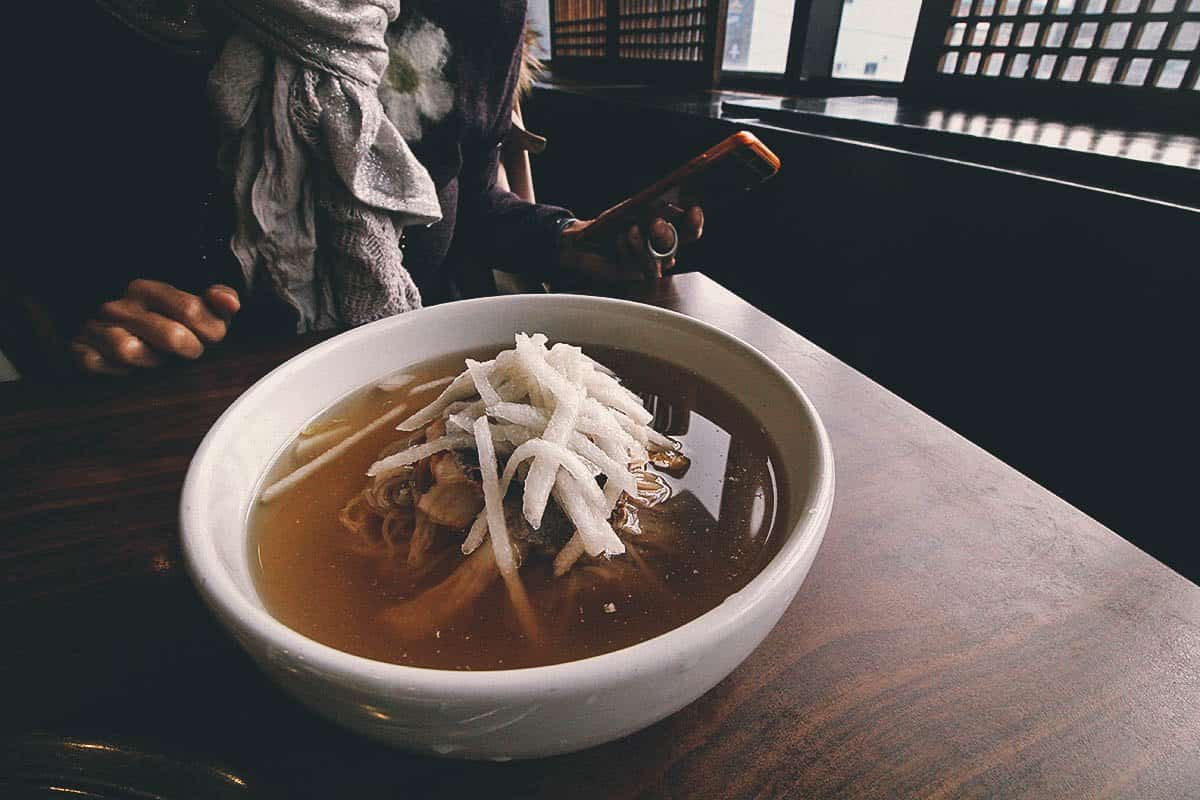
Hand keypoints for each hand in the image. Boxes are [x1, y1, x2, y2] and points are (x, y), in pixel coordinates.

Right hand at [70, 279, 240, 374]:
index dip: (211, 332)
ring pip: (131, 350)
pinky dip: (117, 372)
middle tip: (188, 353)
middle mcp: (120, 305)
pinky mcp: (79, 350)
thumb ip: (217, 301)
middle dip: (188, 350)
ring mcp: (96, 328)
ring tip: (156, 361)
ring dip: (151, 363)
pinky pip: (99, 365)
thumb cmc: (160, 325)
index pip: (193, 310)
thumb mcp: (193, 310)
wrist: (103, 337)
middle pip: (171, 335)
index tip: (209, 339)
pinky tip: (127, 370)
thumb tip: (231, 304)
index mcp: (149, 290)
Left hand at [558, 205, 703, 281]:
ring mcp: (648, 267)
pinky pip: (636, 268)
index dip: (694, 222)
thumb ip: (646, 209)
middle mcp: (661, 253)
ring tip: (631, 230)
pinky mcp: (632, 278)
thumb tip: (663, 204)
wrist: (583, 244)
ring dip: (642, 244)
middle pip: (674, 246)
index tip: (693, 210)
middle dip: (665, 234)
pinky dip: (627, 251)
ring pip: (656, 261)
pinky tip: (619, 240)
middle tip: (655, 223)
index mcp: (666, 234)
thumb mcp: (627, 212)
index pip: (689, 231)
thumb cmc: (609, 226)